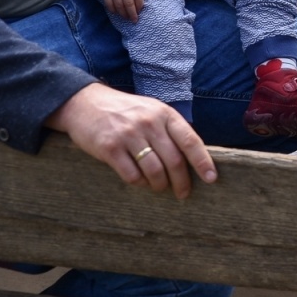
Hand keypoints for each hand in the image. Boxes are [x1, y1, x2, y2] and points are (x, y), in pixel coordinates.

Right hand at [46, 84, 215, 198]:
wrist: (85, 103)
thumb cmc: (126, 111)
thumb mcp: (152, 111)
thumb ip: (170, 130)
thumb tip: (193, 158)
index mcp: (164, 114)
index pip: (190, 140)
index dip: (203, 162)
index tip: (211, 178)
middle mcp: (149, 123)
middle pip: (174, 160)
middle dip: (182, 182)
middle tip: (183, 194)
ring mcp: (129, 135)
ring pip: (154, 170)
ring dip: (160, 185)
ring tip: (160, 188)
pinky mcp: (109, 148)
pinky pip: (131, 175)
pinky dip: (140, 183)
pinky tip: (141, 182)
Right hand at [93, 0, 152, 22]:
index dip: (140, 5)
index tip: (140, 10)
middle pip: (129, 3)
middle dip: (132, 13)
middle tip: (134, 20)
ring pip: (119, 5)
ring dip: (123, 13)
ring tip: (126, 18)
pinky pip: (109, 4)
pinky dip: (113, 10)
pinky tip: (116, 13)